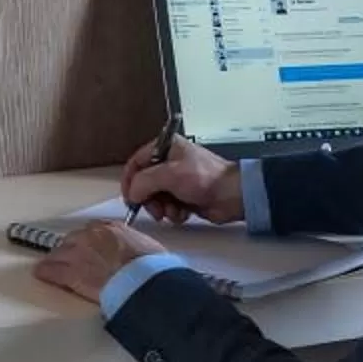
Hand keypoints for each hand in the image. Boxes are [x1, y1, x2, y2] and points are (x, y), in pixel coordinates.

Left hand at [33, 220, 164, 304]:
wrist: (144, 282)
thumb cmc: (152, 269)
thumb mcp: (148, 248)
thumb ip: (133, 246)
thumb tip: (133, 254)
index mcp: (112, 228)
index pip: (91, 230)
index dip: (88, 242)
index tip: (88, 249)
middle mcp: (91, 236)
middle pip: (71, 240)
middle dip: (72, 251)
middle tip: (74, 262)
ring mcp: (78, 253)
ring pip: (58, 253)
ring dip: (57, 261)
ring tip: (55, 269)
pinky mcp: (70, 272)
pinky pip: (50, 270)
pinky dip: (46, 273)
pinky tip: (42, 274)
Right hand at [120, 136, 243, 226]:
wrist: (233, 196)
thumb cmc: (204, 178)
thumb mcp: (170, 175)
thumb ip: (144, 182)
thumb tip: (131, 194)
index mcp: (166, 148)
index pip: (136, 162)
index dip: (130, 180)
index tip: (129, 198)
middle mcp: (169, 162)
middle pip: (144, 182)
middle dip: (148, 198)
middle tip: (155, 210)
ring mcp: (177, 181)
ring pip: (155, 197)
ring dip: (161, 208)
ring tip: (173, 212)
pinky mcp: (185, 197)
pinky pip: (168, 206)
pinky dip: (173, 212)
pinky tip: (183, 214)